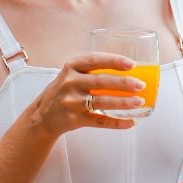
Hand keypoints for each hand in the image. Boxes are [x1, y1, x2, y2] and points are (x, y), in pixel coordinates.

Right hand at [26, 52, 146, 137]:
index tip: (132, 64)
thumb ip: (93, 70)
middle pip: (100, 81)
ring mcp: (71, 102)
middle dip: (123, 83)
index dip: (114, 60)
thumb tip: (130, 69)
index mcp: (71, 67)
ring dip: (123, 103)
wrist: (41, 117)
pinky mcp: (73, 120)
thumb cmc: (64, 92)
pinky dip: (116, 123)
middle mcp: (70, 83)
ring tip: (139, 102)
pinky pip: (99, 121)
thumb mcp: (72, 75)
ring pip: (101, 102)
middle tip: (141, 85)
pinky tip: (130, 122)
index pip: (94, 60)